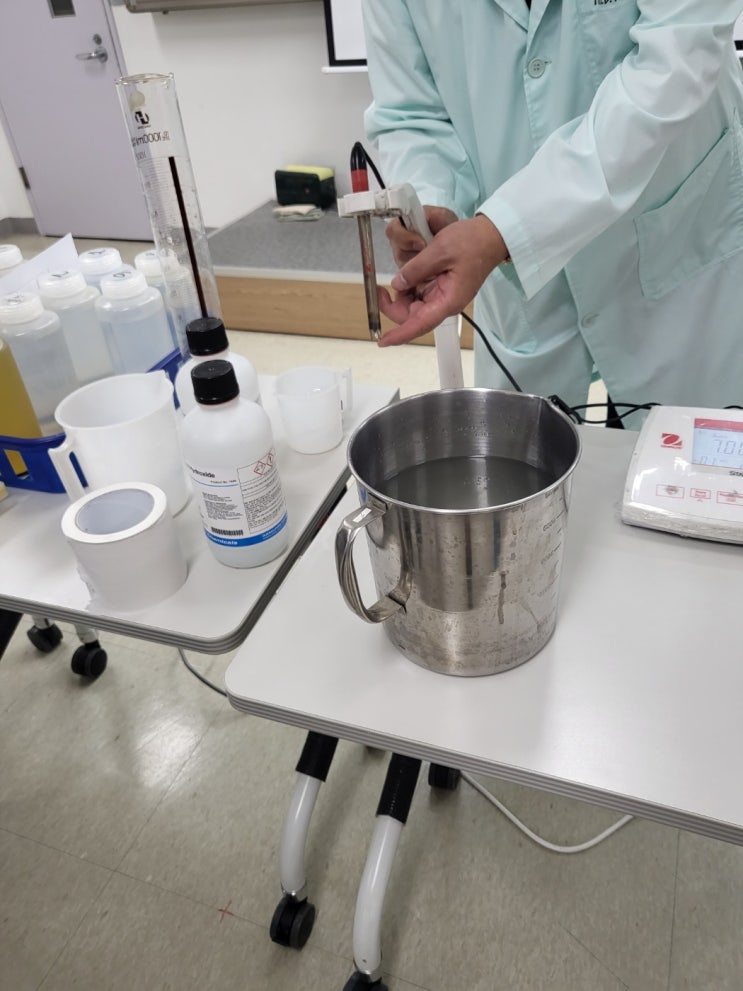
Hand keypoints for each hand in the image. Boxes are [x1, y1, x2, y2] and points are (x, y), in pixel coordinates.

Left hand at [378, 214, 508, 346]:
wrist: (490, 236)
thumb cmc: (473, 243)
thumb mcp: (439, 250)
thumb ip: (416, 268)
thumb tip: (398, 283)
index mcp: (447, 300)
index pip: (420, 324)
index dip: (400, 334)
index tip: (383, 340)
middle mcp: (444, 302)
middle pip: (412, 315)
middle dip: (394, 305)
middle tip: (379, 290)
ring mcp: (442, 295)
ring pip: (413, 304)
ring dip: (401, 293)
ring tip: (398, 274)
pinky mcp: (440, 287)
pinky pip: (419, 293)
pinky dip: (409, 284)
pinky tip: (408, 271)